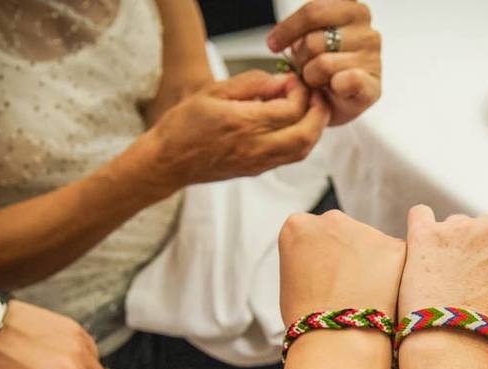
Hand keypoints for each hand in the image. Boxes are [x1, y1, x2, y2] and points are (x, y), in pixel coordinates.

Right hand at [141, 71, 329, 194]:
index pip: (291, 109)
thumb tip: (280, 80)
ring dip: (314, 128)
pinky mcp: (257, 170)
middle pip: (306, 134)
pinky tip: (295, 124)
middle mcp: (256, 147)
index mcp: (244, 124)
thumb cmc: (184, 124)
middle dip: (319, 112)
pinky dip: (302, 140)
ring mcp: (258, 163)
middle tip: (316, 95)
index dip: (300, 92)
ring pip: (303, 150)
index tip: (293, 80)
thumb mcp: (213, 91)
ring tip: (310, 109)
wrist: (169, 162)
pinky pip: (290, 158)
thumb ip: (250, 84)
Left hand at [268, 0, 381, 125]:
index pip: (314, 11)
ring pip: (323, 63)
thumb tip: (281, 38)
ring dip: (312, 76)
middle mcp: (366, 30)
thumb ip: (303, 28)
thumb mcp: (309, 38)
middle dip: (300, 57)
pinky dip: (334, 87)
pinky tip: (333, 89)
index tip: (274, 44)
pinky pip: (346, 80)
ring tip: (316, 80)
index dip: (289, 28)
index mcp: (351, 9)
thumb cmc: (321, 70)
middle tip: (301, 68)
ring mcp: (373, 57)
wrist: (335, 105)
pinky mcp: (373, 85)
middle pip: (314, 40)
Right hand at [278, 209, 405, 324]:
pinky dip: (394, 276)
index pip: (314, 233)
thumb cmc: (307, 320)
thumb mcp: (290, 280)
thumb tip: (324, 263)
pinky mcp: (394, 246)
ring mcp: (365, 230)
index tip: (325, 278)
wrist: (335, 340)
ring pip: (373, 246)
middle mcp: (331, 219)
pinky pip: (397, 259)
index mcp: (298, 226)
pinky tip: (383, 298)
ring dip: (373, 265)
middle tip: (349, 290)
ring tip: (365, 299)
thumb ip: (307, 259)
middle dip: (349, 255)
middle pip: (345, 233)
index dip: (322, 259)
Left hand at [397, 205, 487, 343]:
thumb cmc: (487, 337)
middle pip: (481, 228)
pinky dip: (419, 229)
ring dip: (445, 244)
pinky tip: (417, 250)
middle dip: (470, 248)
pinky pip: (420, 215)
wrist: (455, 347)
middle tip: (457, 280)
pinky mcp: (427, 233)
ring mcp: (462, 228)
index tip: (484, 278)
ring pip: (451, 225)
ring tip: (436, 279)